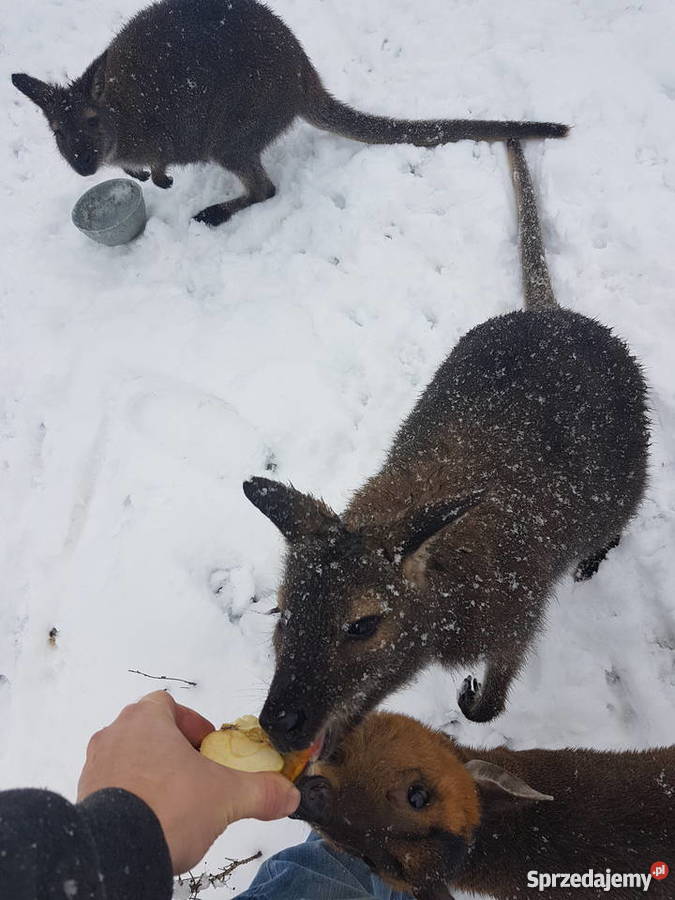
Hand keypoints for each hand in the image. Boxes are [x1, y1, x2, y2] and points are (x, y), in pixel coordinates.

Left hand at [77, 691, 298, 872]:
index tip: (209, 748)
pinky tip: (154, 821)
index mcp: (146, 719)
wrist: (116, 854)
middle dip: (175, 752)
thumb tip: (287, 794)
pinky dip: (133, 797)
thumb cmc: (167, 808)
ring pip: (131, 759)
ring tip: (177, 803)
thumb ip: (261, 791)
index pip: (169, 704)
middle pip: (150, 732)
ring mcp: (96, 767)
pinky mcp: (85, 798)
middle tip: (198, 776)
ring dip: (153, 774)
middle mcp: (115, 735)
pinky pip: (114, 788)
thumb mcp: (227, 796)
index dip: (192, 724)